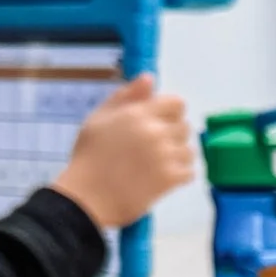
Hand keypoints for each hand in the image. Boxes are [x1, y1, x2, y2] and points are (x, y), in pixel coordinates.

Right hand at [51, 72, 195, 230]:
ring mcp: (165, 156)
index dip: (170, 113)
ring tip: (155, 165)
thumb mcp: (99, 119)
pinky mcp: (170, 179)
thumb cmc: (89, 157)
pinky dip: (179, 176)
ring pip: (189, 150)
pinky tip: (160, 178)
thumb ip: (126, 96)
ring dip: (177, 157)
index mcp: (138, 114)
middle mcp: (155, 131)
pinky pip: (189, 172)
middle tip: (151, 149)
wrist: (85, 197)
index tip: (157, 124)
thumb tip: (149, 78)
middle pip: (184, 127)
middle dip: (172, 135)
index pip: (177, 103)